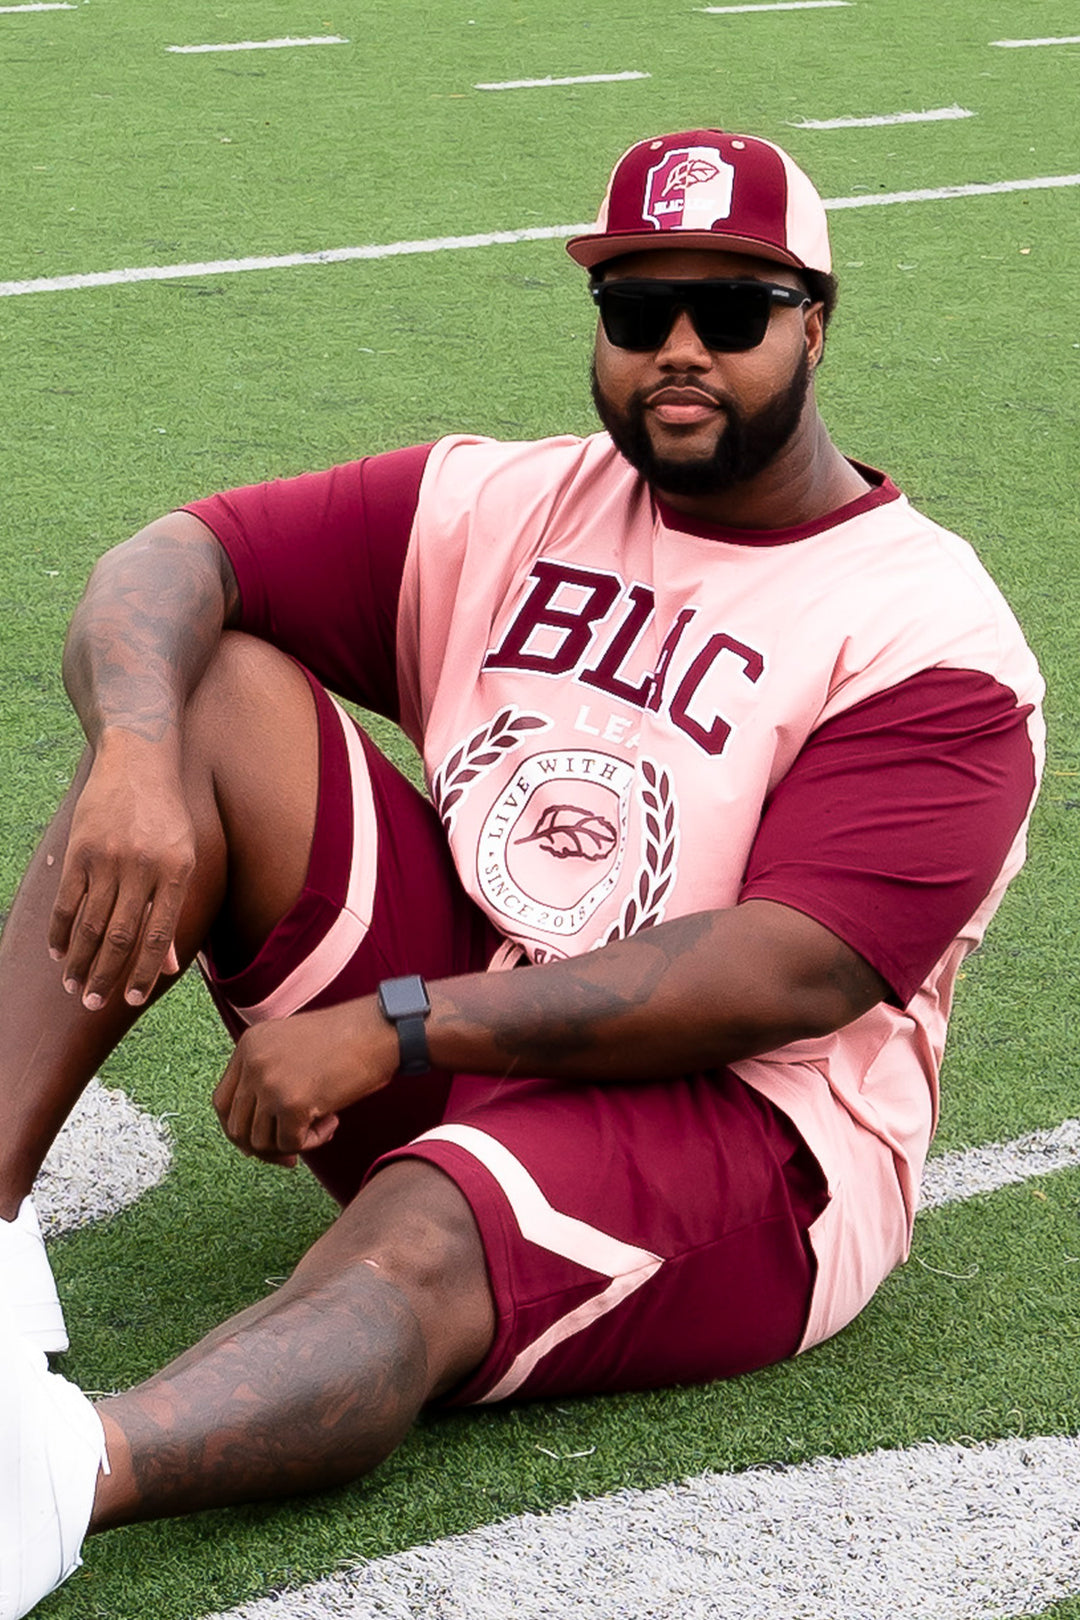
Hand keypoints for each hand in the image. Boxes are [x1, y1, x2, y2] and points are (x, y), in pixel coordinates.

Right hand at [48, 735, 194, 1009]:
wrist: (139, 760)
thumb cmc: (169, 816)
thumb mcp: (185, 858)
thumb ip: (173, 911)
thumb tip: (168, 966)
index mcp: (176, 872)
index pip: (158, 935)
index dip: (143, 972)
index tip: (131, 1001)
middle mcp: (142, 867)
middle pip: (119, 936)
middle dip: (105, 976)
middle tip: (93, 1005)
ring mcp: (107, 858)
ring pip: (89, 924)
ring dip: (79, 961)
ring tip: (74, 987)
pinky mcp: (80, 850)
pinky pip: (67, 901)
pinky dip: (61, 932)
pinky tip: (58, 954)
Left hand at [212, 999, 398, 1164]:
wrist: (382, 1030)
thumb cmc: (348, 1040)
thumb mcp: (293, 1047)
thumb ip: (269, 1077)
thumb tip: (254, 1139)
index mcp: (249, 1044)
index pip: (222, 1102)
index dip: (240, 1129)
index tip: (263, 1141)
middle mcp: (253, 1062)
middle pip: (236, 1127)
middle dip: (263, 1148)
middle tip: (291, 1153)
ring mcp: (269, 1082)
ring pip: (260, 1142)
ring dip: (292, 1144)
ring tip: (323, 1124)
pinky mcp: (291, 1103)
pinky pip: (291, 1144)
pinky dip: (313, 1143)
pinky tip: (334, 1122)